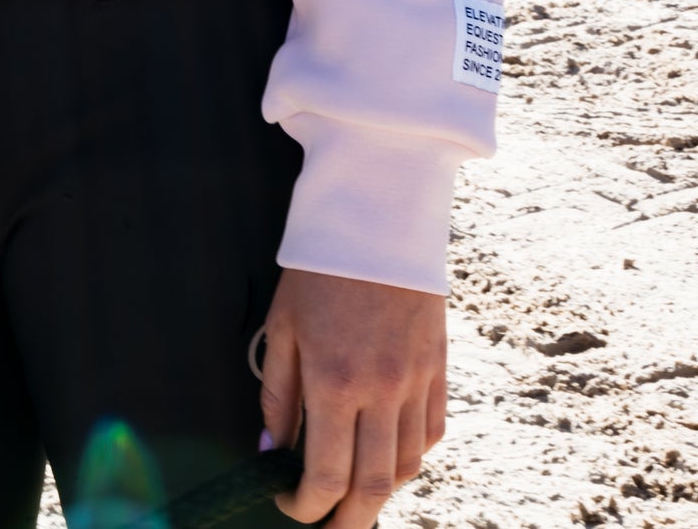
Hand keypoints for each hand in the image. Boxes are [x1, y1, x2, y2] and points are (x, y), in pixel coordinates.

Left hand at [258, 267, 446, 525]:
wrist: (376, 214)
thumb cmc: (318, 267)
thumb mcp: (282, 326)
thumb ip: (278, 397)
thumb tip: (272, 454)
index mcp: (335, 380)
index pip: (327, 477)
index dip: (306, 506)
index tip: (289, 504)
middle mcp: (382, 390)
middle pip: (373, 490)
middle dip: (348, 522)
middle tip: (327, 526)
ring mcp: (417, 381)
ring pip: (407, 467)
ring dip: (379, 493)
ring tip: (353, 494)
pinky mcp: (439, 367)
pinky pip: (432, 433)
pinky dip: (411, 456)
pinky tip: (388, 454)